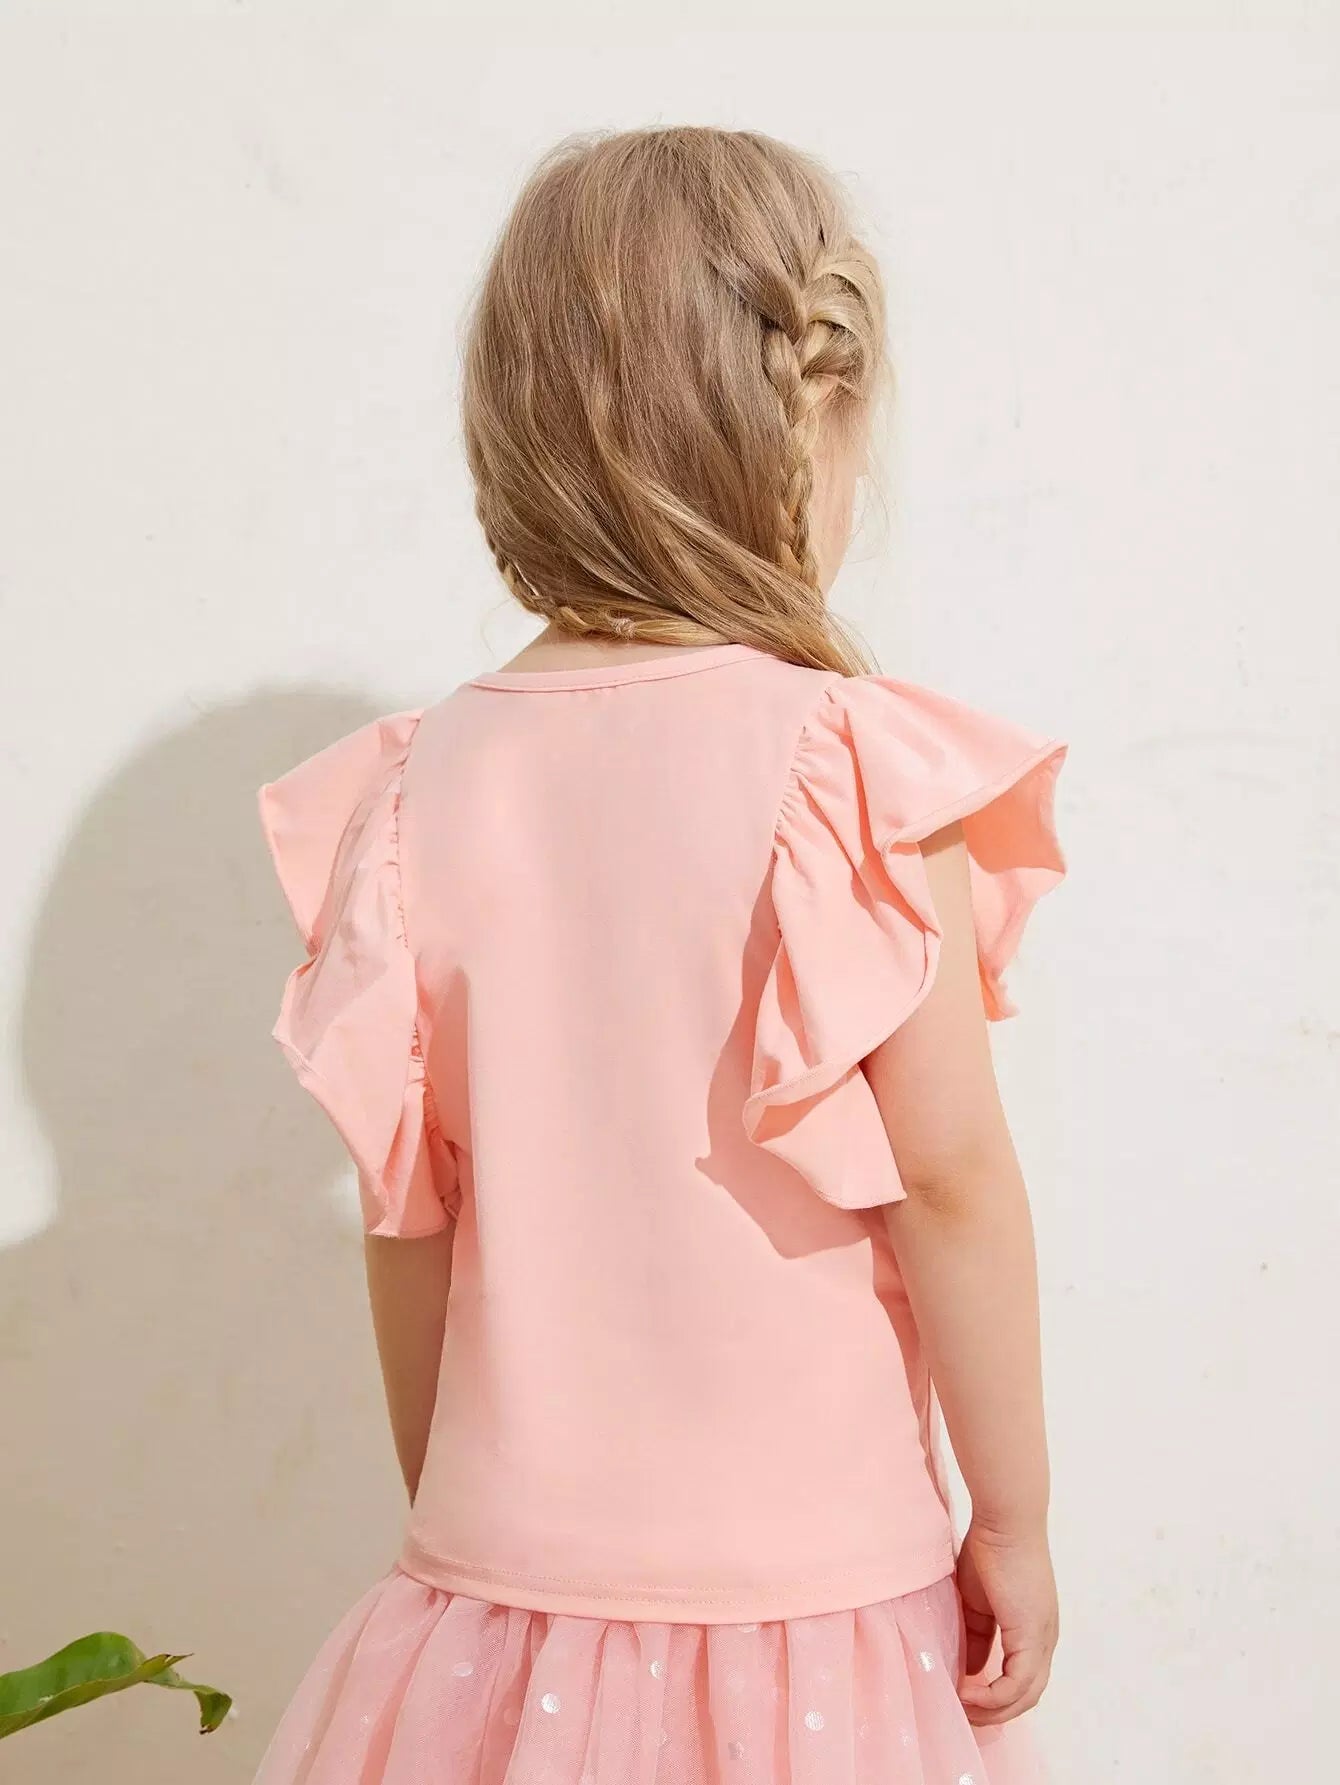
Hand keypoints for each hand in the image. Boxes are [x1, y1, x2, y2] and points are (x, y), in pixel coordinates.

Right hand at [954, 1518, 1057, 1724]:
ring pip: (1024, 1698)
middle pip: (1026, 1697)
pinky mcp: (1031, 1638)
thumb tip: (972, 1671)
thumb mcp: (977, 1602)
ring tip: (960, 1705)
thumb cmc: (989, 1549)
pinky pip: (1015, 1686)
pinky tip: (964, 1691)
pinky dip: (990, 1697)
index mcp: (1034, 1630)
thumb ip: (977, 1635)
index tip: (964, 1697)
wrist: (1004, 1522)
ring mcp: (1042, 1641)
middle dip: (993, 1712)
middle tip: (961, 1712)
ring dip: (991, 1710)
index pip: (1022, 1679)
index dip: (995, 1695)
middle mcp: (1045, 1641)